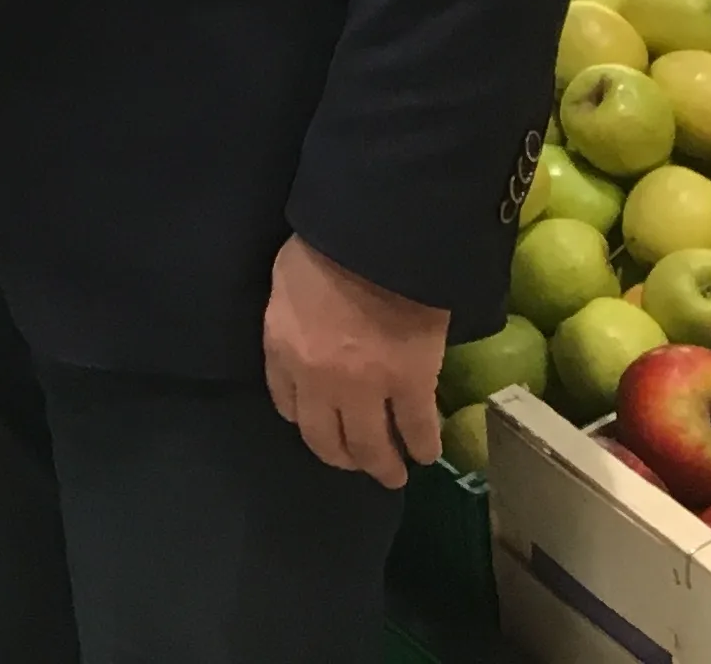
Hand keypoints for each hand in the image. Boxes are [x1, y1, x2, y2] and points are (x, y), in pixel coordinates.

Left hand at [262, 232, 446, 486]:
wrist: (376, 235)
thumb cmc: (326, 244)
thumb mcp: (287, 279)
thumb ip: (292, 317)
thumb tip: (307, 331)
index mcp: (282, 348)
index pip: (286, 403)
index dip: (306, 420)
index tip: (321, 425)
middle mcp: (317, 379)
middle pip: (324, 438)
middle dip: (341, 457)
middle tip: (357, 464)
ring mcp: (364, 386)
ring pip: (369, 445)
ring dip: (382, 466)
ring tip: (393, 474)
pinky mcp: (410, 382)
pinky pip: (416, 428)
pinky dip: (423, 445)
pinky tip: (428, 452)